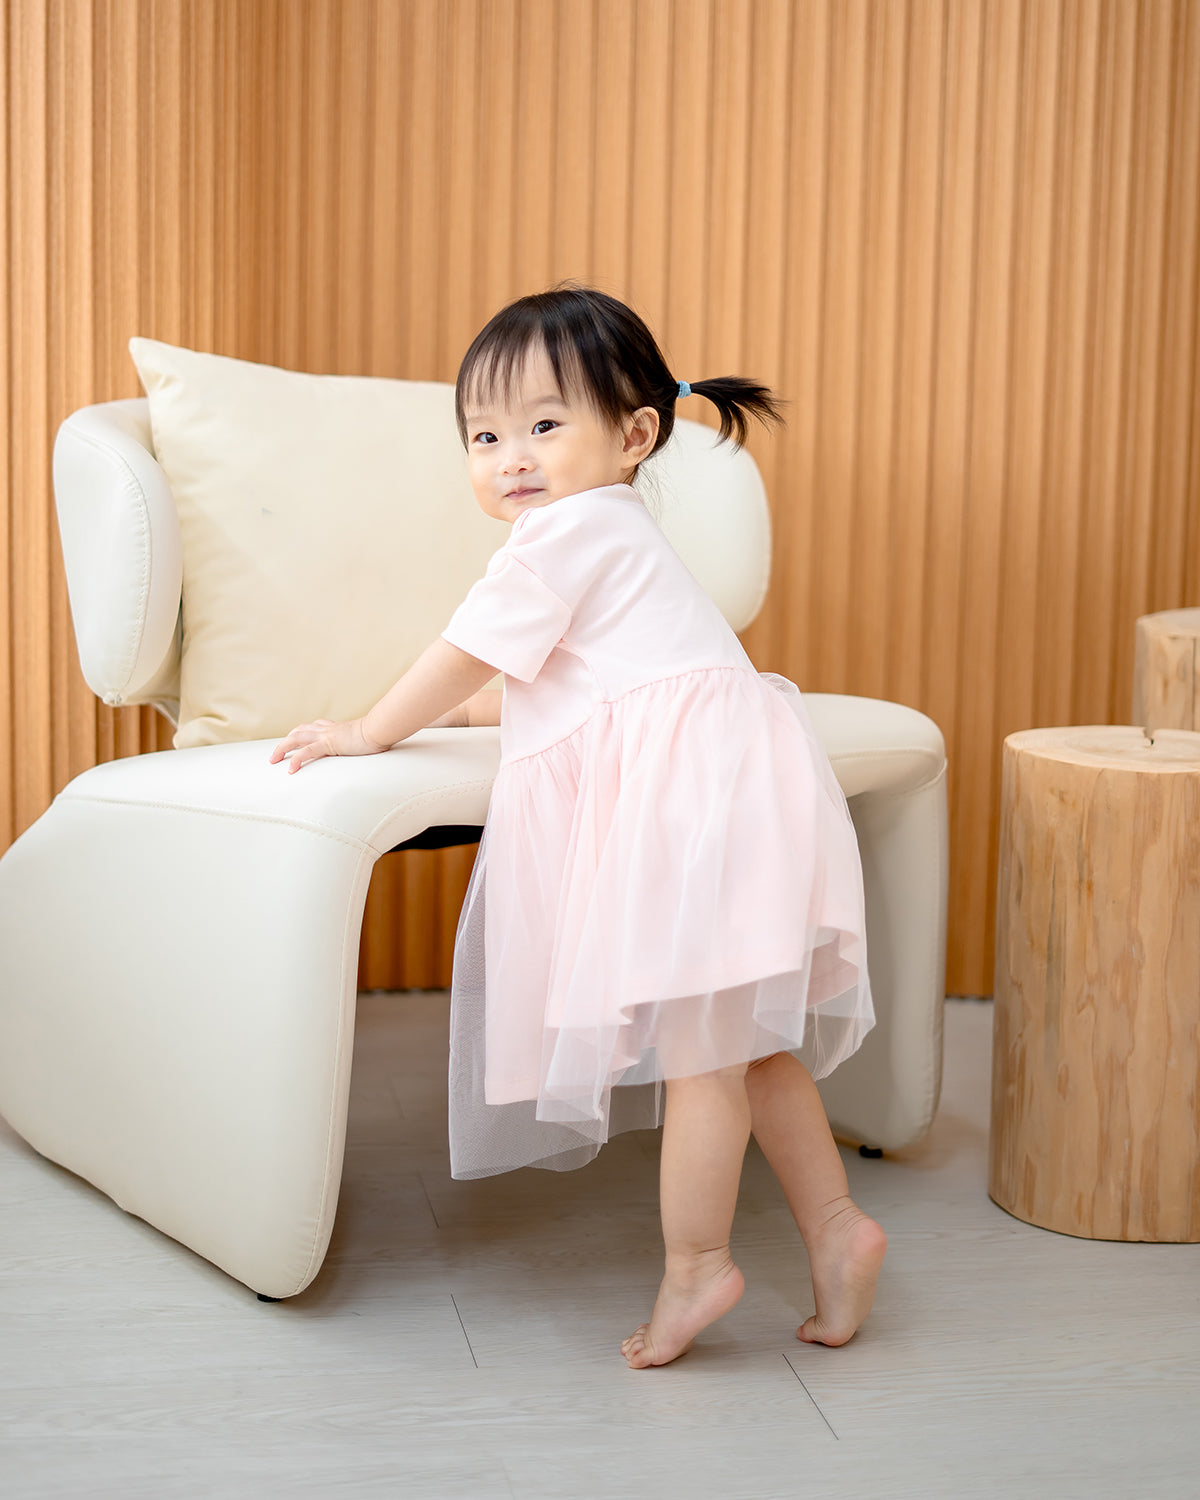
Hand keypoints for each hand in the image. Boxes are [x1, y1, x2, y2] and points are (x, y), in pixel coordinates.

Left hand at [268, 717, 387, 773]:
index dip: (300, 733)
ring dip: (282, 748)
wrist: (379, 728)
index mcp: (335, 728)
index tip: (293, 740)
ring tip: (274, 760)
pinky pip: (307, 752)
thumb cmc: (378, 733)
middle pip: (298, 731)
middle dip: (285, 742)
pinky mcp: (328, 743)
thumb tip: (368, 748)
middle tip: (275, 755)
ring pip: (296, 738)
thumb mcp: (366, 738)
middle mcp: (327, 729)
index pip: (312, 727)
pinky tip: (290, 769)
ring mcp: (326, 735)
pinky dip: (296, 760)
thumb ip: (361, 742)